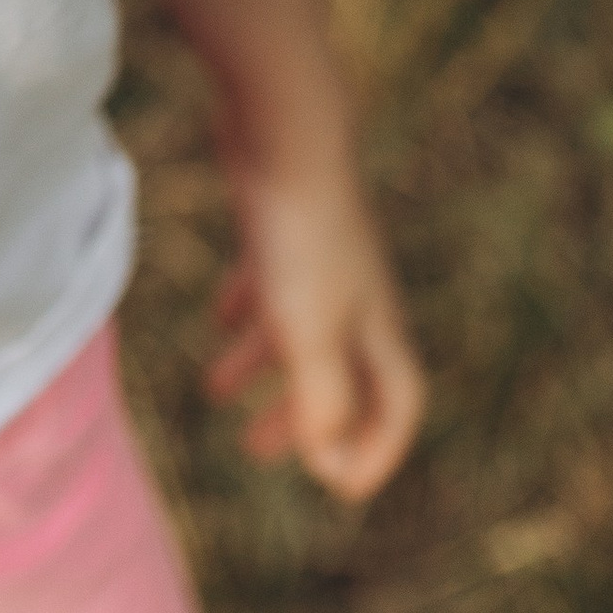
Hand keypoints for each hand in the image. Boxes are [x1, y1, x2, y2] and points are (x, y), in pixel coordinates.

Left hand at [204, 137, 423, 501]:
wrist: (284, 126)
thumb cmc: (302, 236)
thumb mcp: (311, 333)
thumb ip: (323, 403)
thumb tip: (329, 467)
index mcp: (375, 326)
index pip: (398, 404)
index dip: (376, 451)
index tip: (336, 487)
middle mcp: (356, 294)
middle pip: (343, 373)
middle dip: (305, 418)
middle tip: (258, 451)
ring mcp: (322, 255)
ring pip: (299, 328)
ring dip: (261, 366)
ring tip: (214, 392)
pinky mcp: (284, 222)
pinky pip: (270, 280)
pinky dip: (246, 308)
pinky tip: (218, 318)